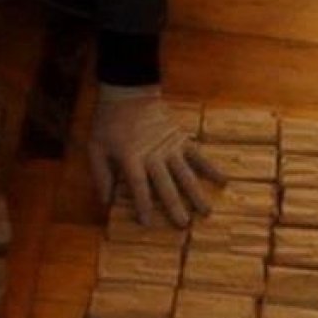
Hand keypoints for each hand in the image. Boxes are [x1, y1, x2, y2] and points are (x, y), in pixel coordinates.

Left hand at [88, 84, 222, 226]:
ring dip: (196, 193)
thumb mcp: (95, 148)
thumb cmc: (108, 123)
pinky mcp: (181, 138)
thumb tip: (104, 203)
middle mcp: (154, 156)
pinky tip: (223, 180)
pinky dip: (210, 168)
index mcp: (131, 159)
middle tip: (182, 225)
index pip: (139, 188)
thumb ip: (100, 176)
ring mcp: (170, 147)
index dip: (143, 206)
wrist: (129, 93)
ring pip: (185, 174)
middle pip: (166, 185)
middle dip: (174, 206)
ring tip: (206, 212)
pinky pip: (198, 156)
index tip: (147, 223)